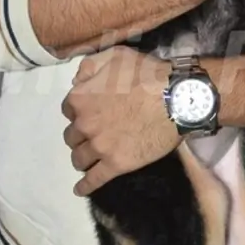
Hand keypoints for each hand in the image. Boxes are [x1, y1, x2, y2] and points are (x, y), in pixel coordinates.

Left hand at [61, 46, 178, 195]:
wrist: (176, 99)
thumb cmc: (147, 74)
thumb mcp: (116, 55)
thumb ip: (90, 65)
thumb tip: (76, 82)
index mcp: (81, 98)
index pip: (68, 109)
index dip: (79, 109)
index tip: (90, 111)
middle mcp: (84, 124)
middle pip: (72, 135)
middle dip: (80, 134)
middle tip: (94, 132)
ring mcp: (100, 147)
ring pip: (79, 158)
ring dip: (82, 157)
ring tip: (90, 157)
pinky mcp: (116, 164)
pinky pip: (94, 180)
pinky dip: (84, 186)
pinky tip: (80, 189)